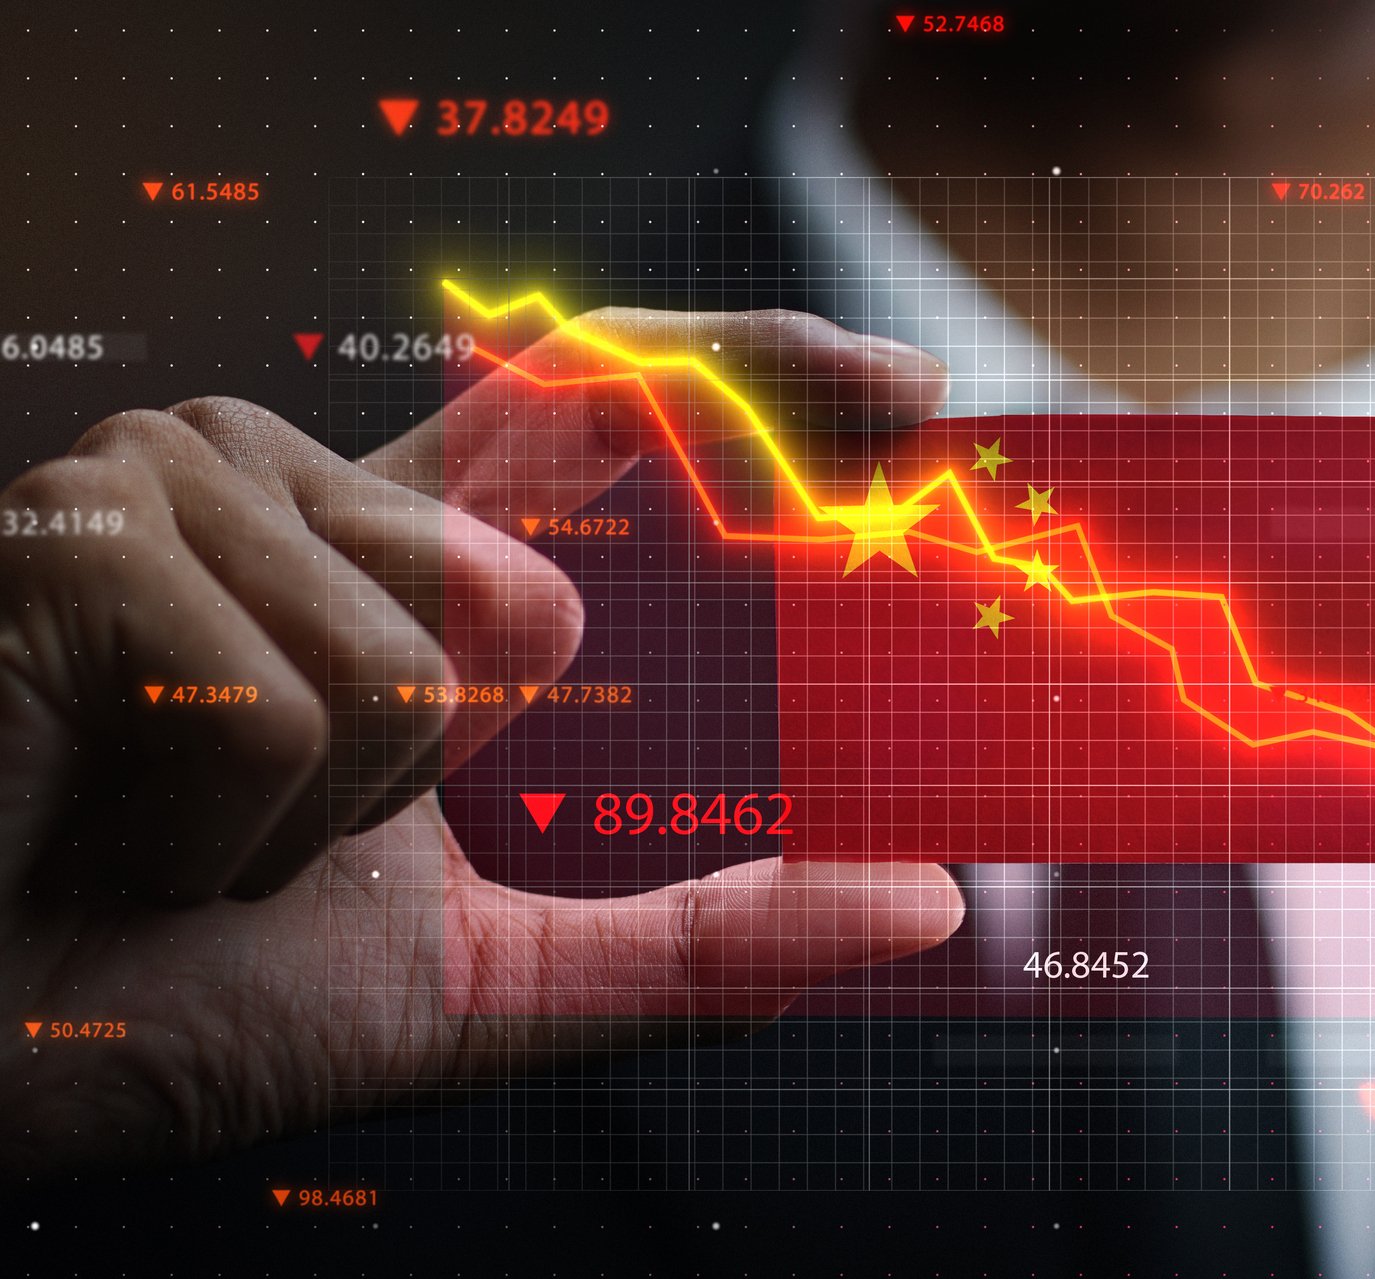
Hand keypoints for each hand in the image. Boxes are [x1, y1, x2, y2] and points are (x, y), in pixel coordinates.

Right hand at [0, 310, 961, 1177]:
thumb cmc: (181, 997)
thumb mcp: (494, 983)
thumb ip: (705, 942)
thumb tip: (928, 904)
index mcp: (394, 569)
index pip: (597, 410)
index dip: (754, 371)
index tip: (908, 394)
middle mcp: (299, 491)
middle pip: (535, 584)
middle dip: (449, 773)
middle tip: (285, 846)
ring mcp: (185, 488)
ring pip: (427, 657)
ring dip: (322, 824)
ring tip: (172, 837)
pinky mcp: (88, 531)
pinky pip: (293, 699)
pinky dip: (222, 831)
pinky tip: (104, 826)